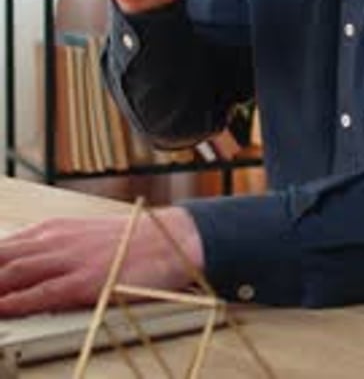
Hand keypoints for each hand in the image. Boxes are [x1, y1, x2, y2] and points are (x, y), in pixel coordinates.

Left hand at [0, 206, 203, 316]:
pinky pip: (40, 294)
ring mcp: (69, 259)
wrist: (171, 238)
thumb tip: (25, 272)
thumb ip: (53, 254)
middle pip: (1, 258)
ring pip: (13, 273)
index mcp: (53, 230)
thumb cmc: (131, 243)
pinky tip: (0, 309)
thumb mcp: (83, 240)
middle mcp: (55, 240)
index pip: (2, 248)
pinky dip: (15, 302)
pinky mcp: (84, 280)